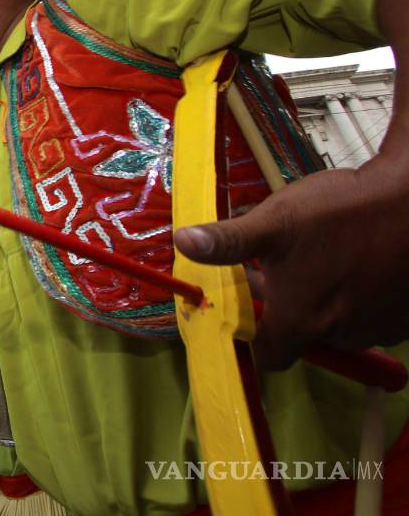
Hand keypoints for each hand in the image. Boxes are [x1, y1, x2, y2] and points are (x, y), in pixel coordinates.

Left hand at [176, 155, 408, 368]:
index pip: (267, 356)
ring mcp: (379, 329)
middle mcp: (341, 337)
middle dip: (288, 307)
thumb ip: (228, 241)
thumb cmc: (344, 213)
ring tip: (324, 257)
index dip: (252, 334)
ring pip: (337, 325)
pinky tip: (359, 260)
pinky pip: (372, 316)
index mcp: (301, 324)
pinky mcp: (406, 318)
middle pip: (301, 337)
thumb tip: (183, 242)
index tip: (246, 306)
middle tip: (284, 267)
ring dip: (325, 301)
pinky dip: (361, 296)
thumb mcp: (276, 223)